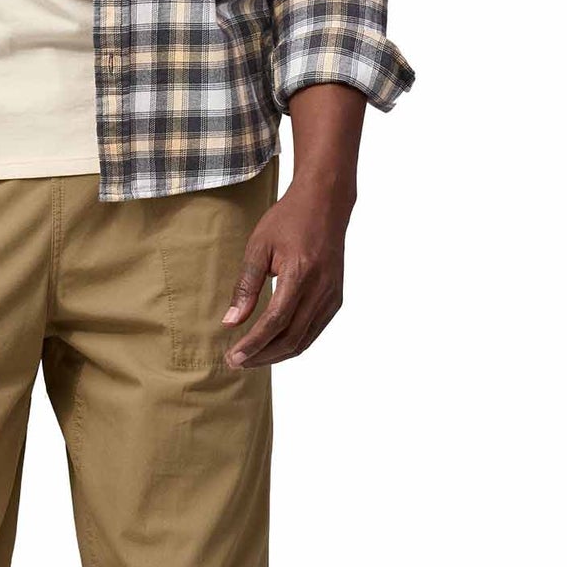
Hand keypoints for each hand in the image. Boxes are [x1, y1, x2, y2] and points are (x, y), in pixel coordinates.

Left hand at [222, 170, 353, 370]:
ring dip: (275, 355)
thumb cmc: (289, 220)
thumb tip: (231, 322)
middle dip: (261, 355)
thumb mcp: (259, 247)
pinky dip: (291, 344)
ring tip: (250, 359)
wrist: (326, 203)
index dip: (253, 344)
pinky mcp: (335, 300)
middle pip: (290, 338)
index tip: (233, 357)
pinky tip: (271, 346)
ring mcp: (332, 296)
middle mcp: (321, 289)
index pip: (275, 321)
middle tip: (236, 362)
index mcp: (301, 274)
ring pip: (303, 341)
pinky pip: (312, 332)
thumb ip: (246, 286)